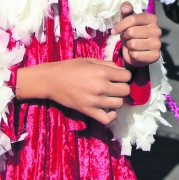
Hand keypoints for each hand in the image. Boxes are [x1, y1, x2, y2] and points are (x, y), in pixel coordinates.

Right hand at [15, 58, 132, 124]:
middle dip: (122, 87)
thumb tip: (122, 71)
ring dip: (116, 99)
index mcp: (102, 72)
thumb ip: (108, 64)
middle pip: (125, 90)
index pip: (127, 76)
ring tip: (109, 96)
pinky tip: (108, 108)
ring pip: (119, 104)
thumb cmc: (71, 67)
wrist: (52, 80)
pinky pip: (108, 118)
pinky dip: (111, 115)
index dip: (124, 75)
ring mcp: (95, 101)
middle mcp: (100, 87)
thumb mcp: (90, 60)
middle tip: (114, 85)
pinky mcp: (88, 111)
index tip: (118, 76)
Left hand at [114, 3, 161, 66]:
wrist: (138, 52)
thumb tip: (125, 7)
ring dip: (128, 46)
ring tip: (131, 45)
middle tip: (127, 38)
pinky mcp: (155, 56)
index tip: (114, 30)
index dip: (120, 25)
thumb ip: (126, 11)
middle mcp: (157, 30)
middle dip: (125, 36)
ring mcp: (157, 44)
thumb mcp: (127, 21)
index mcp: (151, 18)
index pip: (132, 19)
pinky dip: (131, 55)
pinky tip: (136, 53)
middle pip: (131, 32)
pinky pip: (135, 55)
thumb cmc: (132, 34)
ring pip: (133, 44)